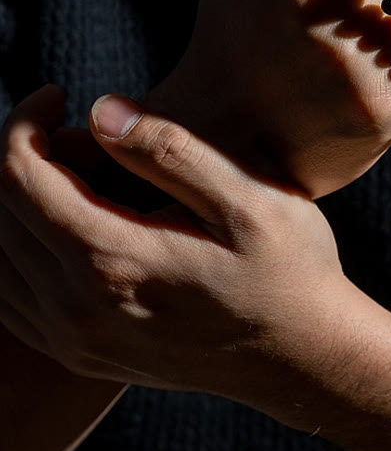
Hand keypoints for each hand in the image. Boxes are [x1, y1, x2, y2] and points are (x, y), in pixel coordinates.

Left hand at [0, 85, 380, 422]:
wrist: (302, 355)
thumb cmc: (287, 268)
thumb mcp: (249, 199)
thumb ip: (172, 151)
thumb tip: (101, 111)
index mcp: (113, 257)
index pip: (17, 177)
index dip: (24, 123)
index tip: (58, 94)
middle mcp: (77, 306)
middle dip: (21, 155)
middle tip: (76, 132)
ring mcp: (75, 339)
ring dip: (16, 202)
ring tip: (72, 172)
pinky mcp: (82, 354)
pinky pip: (11, 299)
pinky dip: (17, 251)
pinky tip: (61, 225)